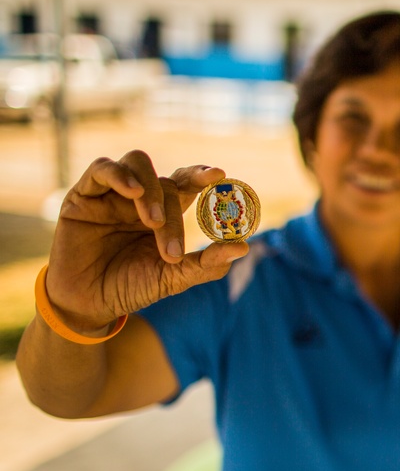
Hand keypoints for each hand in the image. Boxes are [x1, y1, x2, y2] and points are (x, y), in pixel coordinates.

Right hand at [44, 150, 248, 333]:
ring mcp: (112, 194)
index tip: (220, 174)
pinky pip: (101, 169)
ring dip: (151, 191)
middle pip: (166, 183)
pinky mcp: (84, 195)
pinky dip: (119, 175)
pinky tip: (133, 192)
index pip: (187, 183)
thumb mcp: (173, 278)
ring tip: (151, 222)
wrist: (89, 304)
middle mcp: (141, 198)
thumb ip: (206, 264)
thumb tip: (244, 247)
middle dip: (172, 213)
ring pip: (138, 166)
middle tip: (170, 248)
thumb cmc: (132, 287)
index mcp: (165, 212)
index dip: (202, 175)